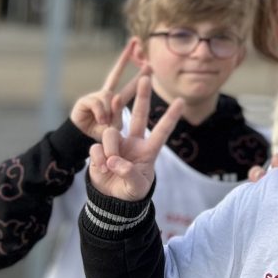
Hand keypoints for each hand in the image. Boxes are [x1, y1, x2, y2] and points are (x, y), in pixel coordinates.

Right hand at [70, 39, 141, 140]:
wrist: (80, 139)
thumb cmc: (101, 134)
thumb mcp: (115, 128)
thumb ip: (118, 114)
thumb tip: (114, 98)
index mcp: (117, 101)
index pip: (131, 86)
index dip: (140, 75)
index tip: (149, 63)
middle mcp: (107, 95)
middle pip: (116, 74)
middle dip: (125, 58)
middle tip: (135, 41)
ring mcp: (97, 96)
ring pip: (109, 97)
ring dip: (109, 113)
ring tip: (105, 123)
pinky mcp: (86, 100)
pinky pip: (98, 103)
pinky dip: (101, 113)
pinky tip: (100, 120)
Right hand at [88, 74, 183, 200]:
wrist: (111, 200)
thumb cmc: (131, 192)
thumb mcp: (136, 187)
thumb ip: (130, 174)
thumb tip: (115, 161)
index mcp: (148, 150)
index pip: (162, 131)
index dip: (171, 116)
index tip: (181, 100)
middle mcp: (133, 142)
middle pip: (139, 115)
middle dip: (142, 96)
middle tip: (146, 76)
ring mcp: (116, 144)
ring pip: (111, 134)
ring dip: (110, 150)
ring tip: (110, 167)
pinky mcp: (99, 149)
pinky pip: (96, 148)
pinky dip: (98, 159)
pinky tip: (102, 169)